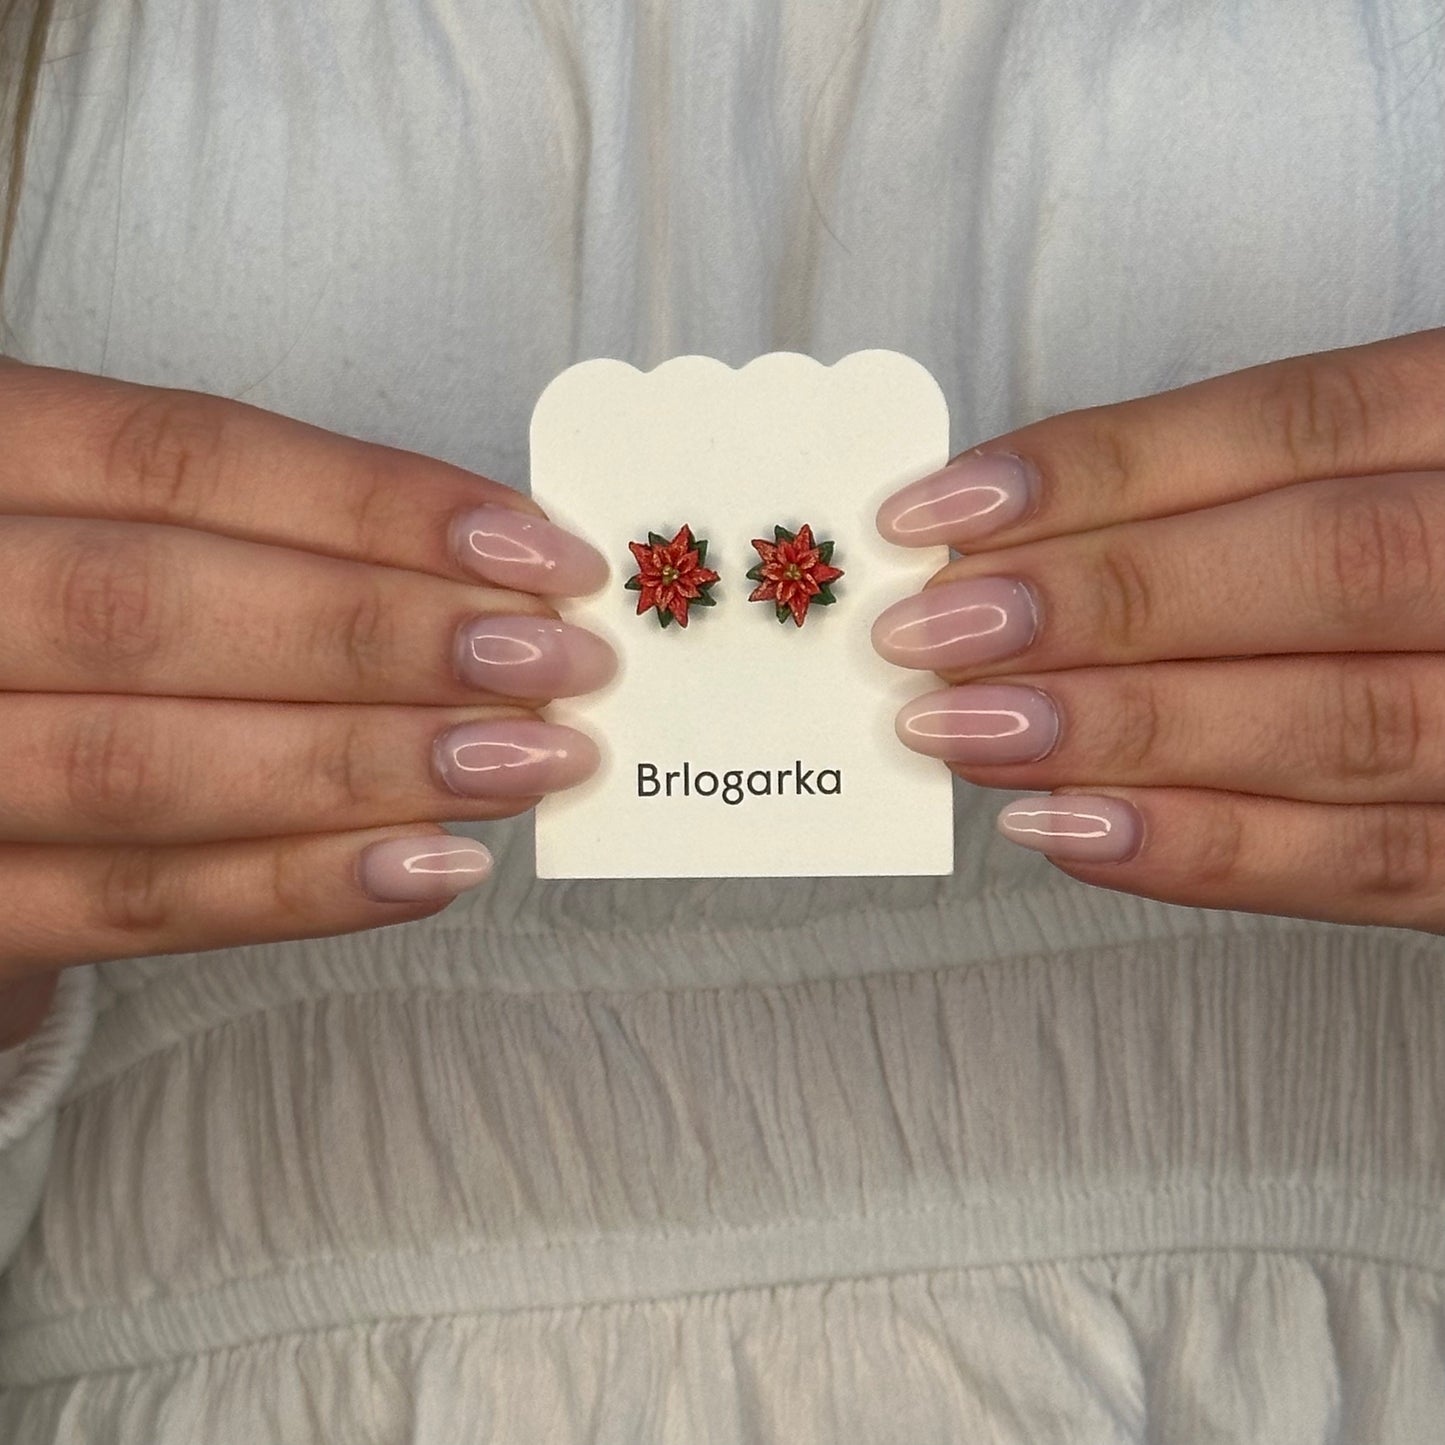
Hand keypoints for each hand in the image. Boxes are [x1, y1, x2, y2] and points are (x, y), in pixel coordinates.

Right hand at [0, 362, 613, 1048]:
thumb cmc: (52, 622)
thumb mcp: (101, 526)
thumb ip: (250, 538)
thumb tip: (487, 568)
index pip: (179, 459)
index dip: (375, 506)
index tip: (538, 552)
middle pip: (158, 608)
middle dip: (385, 637)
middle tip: (560, 664)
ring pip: (147, 765)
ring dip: (369, 766)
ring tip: (531, 761)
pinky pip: (128, 907)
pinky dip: (295, 889)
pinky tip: (436, 866)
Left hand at [872, 328, 1444, 932]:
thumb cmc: (1436, 554)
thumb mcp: (1393, 473)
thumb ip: (1238, 500)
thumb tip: (1015, 544)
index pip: (1294, 423)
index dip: (1104, 467)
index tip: (941, 511)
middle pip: (1316, 566)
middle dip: (1101, 599)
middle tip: (932, 631)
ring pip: (1335, 722)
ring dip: (1126, 730)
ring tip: (968, 730)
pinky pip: (1372, 864)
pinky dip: (1210, 853)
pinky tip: (1070, 829)